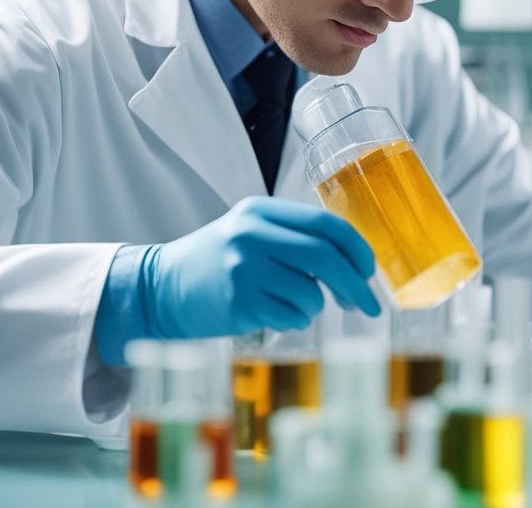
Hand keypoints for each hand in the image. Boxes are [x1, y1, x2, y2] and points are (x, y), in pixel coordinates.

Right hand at [96, 196, 380, 363]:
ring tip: (287, 301)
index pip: (325, 224)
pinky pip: (292, 316)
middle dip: (356, 286)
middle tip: (369, 306)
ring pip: (310, 293)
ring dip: (313, 306)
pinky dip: (294, 320)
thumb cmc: (219, 262)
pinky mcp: (239, 302)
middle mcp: (252, 235)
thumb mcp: (252, 232)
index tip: (369, 271)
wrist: (162, 288)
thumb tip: (355, 263)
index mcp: (261, 211)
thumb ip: (296, 237)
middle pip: (325, 258)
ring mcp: (244, 269)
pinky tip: (270, 312)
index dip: (357, 249)